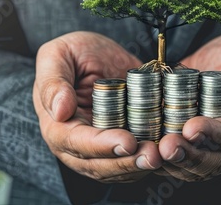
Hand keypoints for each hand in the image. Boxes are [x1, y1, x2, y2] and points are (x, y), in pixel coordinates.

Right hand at [33, 31, 162, 182]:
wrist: (97, 52)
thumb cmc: (73, 52)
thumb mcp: (57, 55)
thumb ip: (53, 81)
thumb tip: (60, 111)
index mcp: (57, 124)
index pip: (76, 143)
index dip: (102, 145)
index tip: (128, 142)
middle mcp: (76, 144)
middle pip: (98, 164)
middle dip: (127, 163)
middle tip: (152, 156)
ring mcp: (99, 147)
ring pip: (117, 169)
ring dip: (140, 166)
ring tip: (161, 156)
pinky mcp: (121, 143)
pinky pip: (133, 160)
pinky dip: (148, 159)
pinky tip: (166, 152)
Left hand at [157, 32, 220, 180]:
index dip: (215, 135)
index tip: (192, 127)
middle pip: (214, 161)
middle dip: (189, 155)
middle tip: (167, 146)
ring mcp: (213, 147)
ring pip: (194, 167)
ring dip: (173, 162)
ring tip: (153, 151)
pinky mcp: (192, 143)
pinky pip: (178, 160)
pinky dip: (162, 159)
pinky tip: (146, 150)